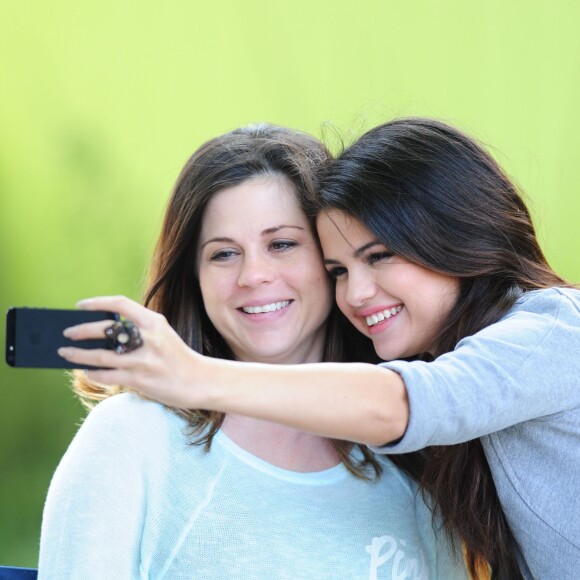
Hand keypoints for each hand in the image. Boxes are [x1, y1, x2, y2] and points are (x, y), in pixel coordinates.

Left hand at [58, 295, 207, 408]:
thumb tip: (103, 331)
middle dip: (81, 330)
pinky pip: (107, 375)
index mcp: (154, 322)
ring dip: (78, 355)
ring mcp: (143, 360)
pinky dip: (93, 373)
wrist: (199, 381)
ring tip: (65, 353)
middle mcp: (148, 338)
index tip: (81, 305)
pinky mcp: (140, 379)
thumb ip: (139, 329)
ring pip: (100, 356)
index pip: (120, 304)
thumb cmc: (177, 357)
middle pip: (106, 329)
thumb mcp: (163, 334)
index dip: (97, 302)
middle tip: (67, 332)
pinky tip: (87, 371)